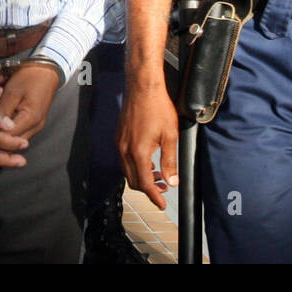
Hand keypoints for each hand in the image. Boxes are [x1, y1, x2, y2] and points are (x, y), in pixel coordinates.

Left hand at [0, 62, 59, 140]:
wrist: (46, 70)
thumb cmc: (30, 77)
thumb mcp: (13, 91)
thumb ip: (2, 111)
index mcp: (31, 118)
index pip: (7, 137)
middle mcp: (35, 126)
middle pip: (11, 143)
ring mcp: (35, 125)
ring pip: (12, 139)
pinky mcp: (32, 122)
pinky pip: (16, 130)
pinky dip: (4, 128)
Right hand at [116, 82, 178, 208]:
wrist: (143, 87)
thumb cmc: (157, 107)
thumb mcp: (170, 136)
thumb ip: (170, 161)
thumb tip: (172, 181)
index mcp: (138, 152)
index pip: (144, 183)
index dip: (154, 196)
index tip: (161, 205)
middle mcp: (125, 150)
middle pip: (133, 180)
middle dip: (148, 189)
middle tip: (163, 189)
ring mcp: (120, 143)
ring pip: (128, 170)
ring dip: (142, 177)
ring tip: (158, 176)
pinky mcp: (119, 136)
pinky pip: (125, 159)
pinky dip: (136, 166)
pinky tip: (148, 161)